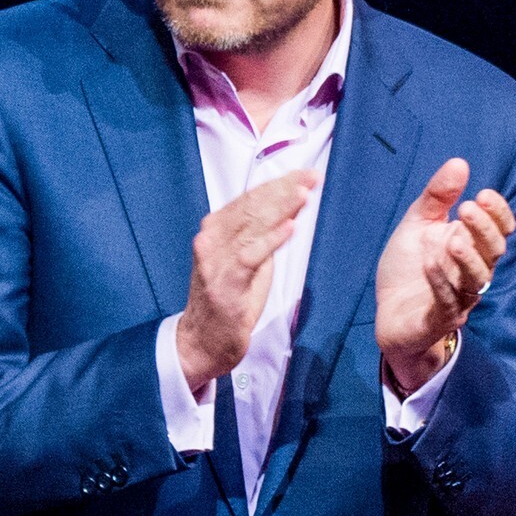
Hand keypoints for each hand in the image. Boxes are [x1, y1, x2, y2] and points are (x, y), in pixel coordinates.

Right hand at [175, 168, 319, 394]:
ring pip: (251, 226)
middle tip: (312, 177)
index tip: (305, 175)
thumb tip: (286, 216)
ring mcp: (215, 259)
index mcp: (216, 231)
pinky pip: (250, 256)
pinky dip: (271, 240)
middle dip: (284, 189)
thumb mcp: (247, 263)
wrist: (203, 340)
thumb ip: (260, 239)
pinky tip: (289, 227)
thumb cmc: (227, 302)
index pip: (249, 200)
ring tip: (303, 193)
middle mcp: (212, 240)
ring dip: (280, 207)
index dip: (278, 185)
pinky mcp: (224, 280)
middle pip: (251, 207)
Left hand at [377, 158, 513, 394]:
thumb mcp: (417, 225)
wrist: (389, 314)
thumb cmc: (408, 268)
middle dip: (483, 230)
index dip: (498, 213)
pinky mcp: (441, 317)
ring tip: (453, 238)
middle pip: (493, 252)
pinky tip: (429, 262)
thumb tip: (459, 162)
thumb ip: (437, 198)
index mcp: (473, 247)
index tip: (484, 194)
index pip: (500, 230)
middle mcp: (473, 272)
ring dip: (467, 258)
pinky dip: (439, 281)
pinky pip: (447, 300)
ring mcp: (460, 297)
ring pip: (477, 279)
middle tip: (468, 208)